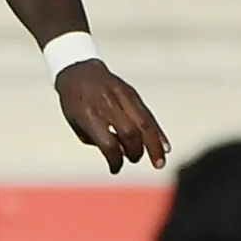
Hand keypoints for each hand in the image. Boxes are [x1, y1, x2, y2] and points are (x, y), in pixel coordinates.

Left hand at [56, 60, 170, 173]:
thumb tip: (123, 153)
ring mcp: (121, 97)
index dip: (114, 160)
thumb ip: (98, 140)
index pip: (107, 143)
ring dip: (154, 146)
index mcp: (89, 116)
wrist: (79, 72)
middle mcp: (107, 105)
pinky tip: (164, 146)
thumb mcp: (77, 123)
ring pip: (144, 123)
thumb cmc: (75, 103)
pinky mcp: (132, 94)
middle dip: (135, 151)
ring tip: (160, 163)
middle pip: (129, 133)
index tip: (115, 169)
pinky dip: (157, 132)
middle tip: (134, 160)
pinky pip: (147, 115)